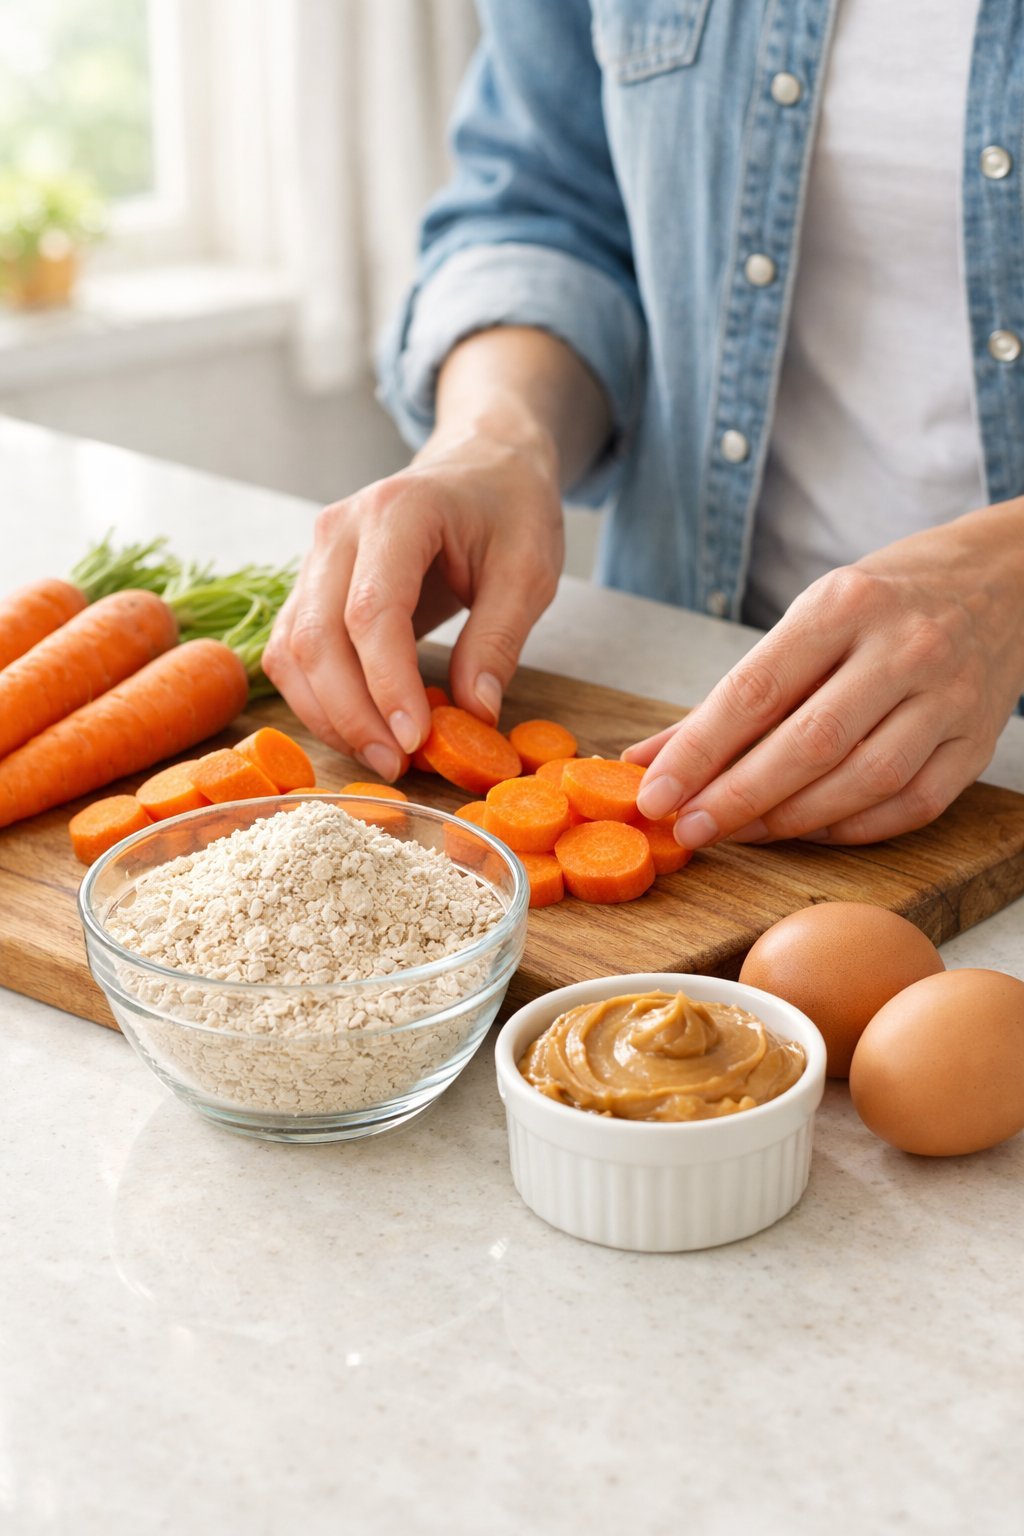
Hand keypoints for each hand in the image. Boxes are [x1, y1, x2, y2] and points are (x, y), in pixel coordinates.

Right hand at [263, 415, 563, 777]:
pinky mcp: (309, 588)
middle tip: (397, 766)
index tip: (415, 739)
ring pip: (292, 652)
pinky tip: (361, 730)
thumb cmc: (509, 510)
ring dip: (328, 716)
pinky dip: (318, 701)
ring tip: (383, 757)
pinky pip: (292, 654)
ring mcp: (315, 558)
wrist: (480, 466)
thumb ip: (499, 638)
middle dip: (351, 714)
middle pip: (317, 637)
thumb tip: (474, 713)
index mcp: (398, 510)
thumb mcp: (530, 569)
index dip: (387, 683)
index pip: (372, 610)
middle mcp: (339, 530)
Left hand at [625, 500, 1023, 845]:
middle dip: (738, 797)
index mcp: (845, 605)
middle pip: (810, 743)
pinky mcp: (979, 741)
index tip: (656, 793)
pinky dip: (852, 827)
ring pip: (864, 780)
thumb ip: (728, 698)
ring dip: (792, 820)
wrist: (1002, 578)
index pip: (756, 690)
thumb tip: (647, 761)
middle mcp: (904, 648)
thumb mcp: (807, 621)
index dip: (699, 752)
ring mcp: (949, 697)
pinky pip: (912, 805)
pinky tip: (808, 831)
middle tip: (690, 828)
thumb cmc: (884, 602)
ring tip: (740, 833)